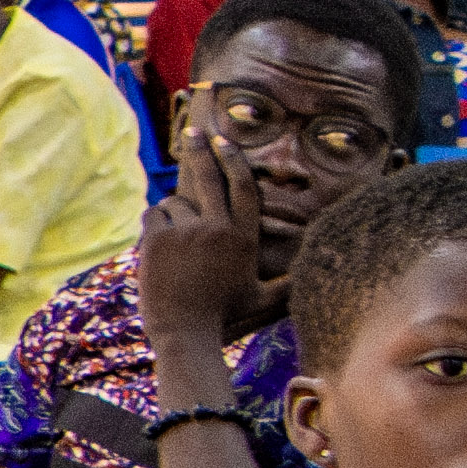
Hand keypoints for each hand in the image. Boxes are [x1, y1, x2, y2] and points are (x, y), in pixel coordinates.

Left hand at [129, 107, 269, 355]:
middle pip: (209, 176)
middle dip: (201, 150)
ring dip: (172, 214)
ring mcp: (188, 231)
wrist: (185, 334)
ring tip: (174, 244)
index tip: (225, 142)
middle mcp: (218, 228)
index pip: (244, 187)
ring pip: (175, 202)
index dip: (234, 161)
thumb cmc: (223, 319)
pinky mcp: (160, 238)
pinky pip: (153, 214)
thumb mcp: (262, 301)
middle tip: (193, 132)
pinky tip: (157, 246)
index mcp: (243, 238)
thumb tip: (313, 278)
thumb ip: (288, 285)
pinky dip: (153, 225)